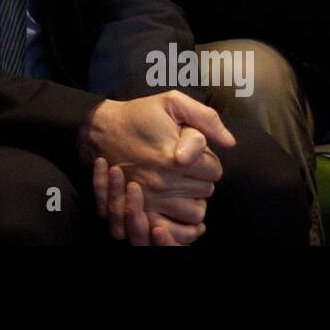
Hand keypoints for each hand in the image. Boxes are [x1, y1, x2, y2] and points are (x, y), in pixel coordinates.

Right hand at [79, 91, 233, 241]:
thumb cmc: (138, 115)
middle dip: (201, 178)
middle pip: (206, 190)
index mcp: (174, 154)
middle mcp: (164, 180)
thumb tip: (230, 142)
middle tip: (185, 166)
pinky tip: (179, 202)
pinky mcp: (141, 208)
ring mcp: (152, 197)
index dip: (207, 158)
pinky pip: (175, 227)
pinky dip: (182, 219)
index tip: (194, 150)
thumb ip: (205, 117)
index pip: (214, 169)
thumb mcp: (171, 102)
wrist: (100, 131)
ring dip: (193, 198)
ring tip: (182, 183)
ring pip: (196, 211)